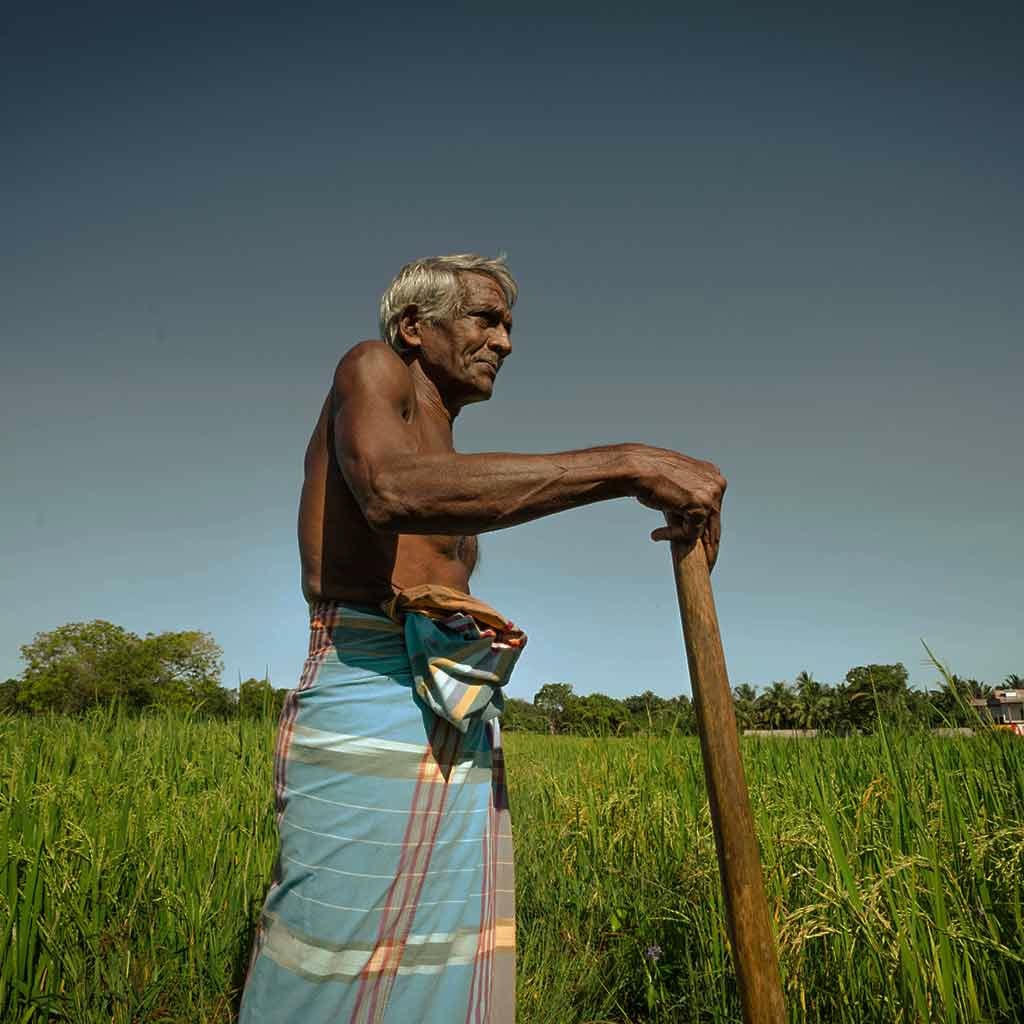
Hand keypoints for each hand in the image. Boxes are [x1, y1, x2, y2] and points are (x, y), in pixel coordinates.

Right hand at [628, 446, 725, 569]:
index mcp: (712, 475)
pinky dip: (672, 536)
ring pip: (703, 529)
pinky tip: (656, 534)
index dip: (709, 529)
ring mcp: (710, 494)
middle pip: (714, 522)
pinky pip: (690, 532)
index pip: (714, 509)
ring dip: (684, 539)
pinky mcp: (700, 507)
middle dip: (709, 545)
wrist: (638, 468)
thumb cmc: (649, 474)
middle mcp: (716, 483)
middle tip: (708, 564)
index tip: (708, 546)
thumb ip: (687, 499)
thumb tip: (688, 522)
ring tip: (673, 549)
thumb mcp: (676, 485)